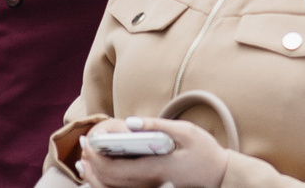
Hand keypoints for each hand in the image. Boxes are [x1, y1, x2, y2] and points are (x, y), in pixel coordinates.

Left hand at [74, 117, 227, 186]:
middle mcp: (149, 185)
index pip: (116, 170)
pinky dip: (108, 183)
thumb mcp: (186, 132)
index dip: (97, 158)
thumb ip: (157, 125)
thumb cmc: (206, 152)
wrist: (221, 176)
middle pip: (110, 183)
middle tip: (82, 149)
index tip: (87, 143)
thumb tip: (129, 123)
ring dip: (96, 178)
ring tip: (85, 162)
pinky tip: (102, 173)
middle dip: (92, 167)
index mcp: (155, 170)